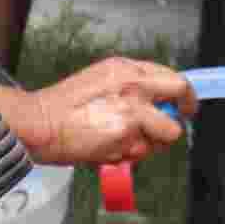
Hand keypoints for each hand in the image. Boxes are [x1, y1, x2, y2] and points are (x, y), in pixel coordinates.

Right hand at [9, 57, 193, 167]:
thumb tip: (158, 97)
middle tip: (172, 123)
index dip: (184, 94)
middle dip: (181, 112)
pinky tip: (110, 146)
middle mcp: (134, 86)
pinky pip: (144, 152)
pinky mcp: (126, 136)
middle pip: (182, 95)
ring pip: (167, 133)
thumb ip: (131, 84)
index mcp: (127, 69)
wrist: (40, 123)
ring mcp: (133, 111)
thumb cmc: (63, 106)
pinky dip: (131, 154)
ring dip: (152, 141)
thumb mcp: (100, 78)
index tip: (184, 104)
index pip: (173, 76)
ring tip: (122, 139)